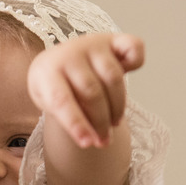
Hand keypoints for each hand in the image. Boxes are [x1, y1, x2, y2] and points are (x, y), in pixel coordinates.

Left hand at [27, 33, 145, 149]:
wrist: (57, 60)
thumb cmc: (54, 88)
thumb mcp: (47, 103)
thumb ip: (65, 115)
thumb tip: (92, 135)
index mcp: (47, 70)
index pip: (62, 100)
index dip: (76, 124)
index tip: (87, 144)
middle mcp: (70, 53)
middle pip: (92, 92)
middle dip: (100, 122)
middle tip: (103, 141)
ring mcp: (93, 44)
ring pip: (113, 77)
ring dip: (117, 106)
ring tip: (113, 124)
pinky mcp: (113, 40)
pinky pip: (133, 48)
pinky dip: (137, 61)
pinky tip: (131, 73)